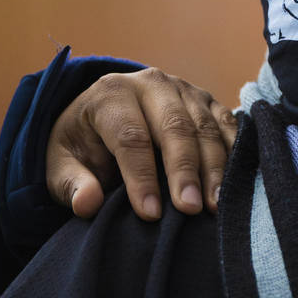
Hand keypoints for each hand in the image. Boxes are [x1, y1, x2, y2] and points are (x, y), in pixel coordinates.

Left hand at [46, 68, 237, 220]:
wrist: (106, 117)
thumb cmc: (84, 145)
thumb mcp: (61, 164)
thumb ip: (71, 184)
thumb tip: (87, 203)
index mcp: (110, 94)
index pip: (130, 136)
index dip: (141, 176)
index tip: (150, 214)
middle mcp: (151, 83)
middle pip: (174, 126)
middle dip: (184, 170)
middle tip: (191, 209)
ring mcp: (185, 89)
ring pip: (205, 126)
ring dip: (214, 167)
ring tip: (215, 204)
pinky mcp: (208, 101)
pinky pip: (227, 124)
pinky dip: (234, 153)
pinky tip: (236, 183)